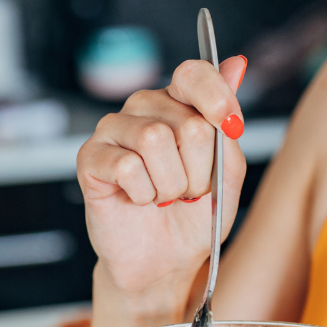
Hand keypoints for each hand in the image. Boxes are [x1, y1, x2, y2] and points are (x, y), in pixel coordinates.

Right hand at [77, 55, 247, 307]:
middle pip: (187, 122)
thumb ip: (228, 123)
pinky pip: (127, 166)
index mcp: (180, 105)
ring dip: (171, 184)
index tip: (231, 127)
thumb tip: (236, 65)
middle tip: (188, 190)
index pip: (195, 74)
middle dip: (199, 170)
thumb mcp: (229, 173)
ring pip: (155, 140)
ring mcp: (114, 130)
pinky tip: (138, 199)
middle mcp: (146, 109)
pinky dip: (144, 194)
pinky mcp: (90, 157)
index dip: (216, 98)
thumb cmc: (194, 217)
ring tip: (163, 196)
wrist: (165, 261)